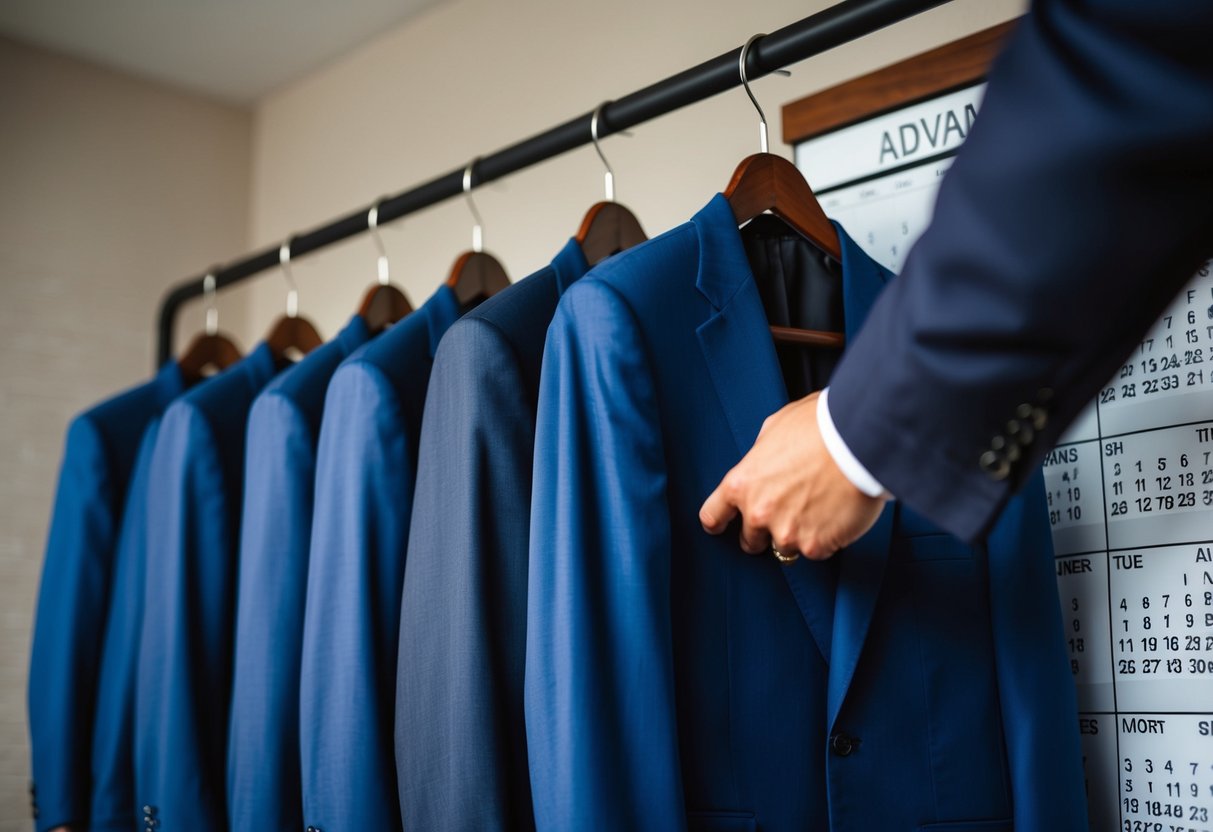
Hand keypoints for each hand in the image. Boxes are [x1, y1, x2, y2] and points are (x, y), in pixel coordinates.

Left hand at [699, 391, 886, 559]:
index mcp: (742, 483)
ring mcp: (786, 533)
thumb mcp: (775, 427)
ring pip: (785, 549)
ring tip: (818, 511)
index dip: (718, 523)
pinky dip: (825, 539)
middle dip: (763, 533)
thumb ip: (761, 452)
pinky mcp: (815, 546)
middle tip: (786, 516)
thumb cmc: (819, 426)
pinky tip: (836, 516)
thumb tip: (763, 459)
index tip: (722, 526)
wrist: (859, 442)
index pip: (712, 516)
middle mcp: (758, 512)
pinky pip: (816, 551)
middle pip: (749, 541)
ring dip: (797, 536)